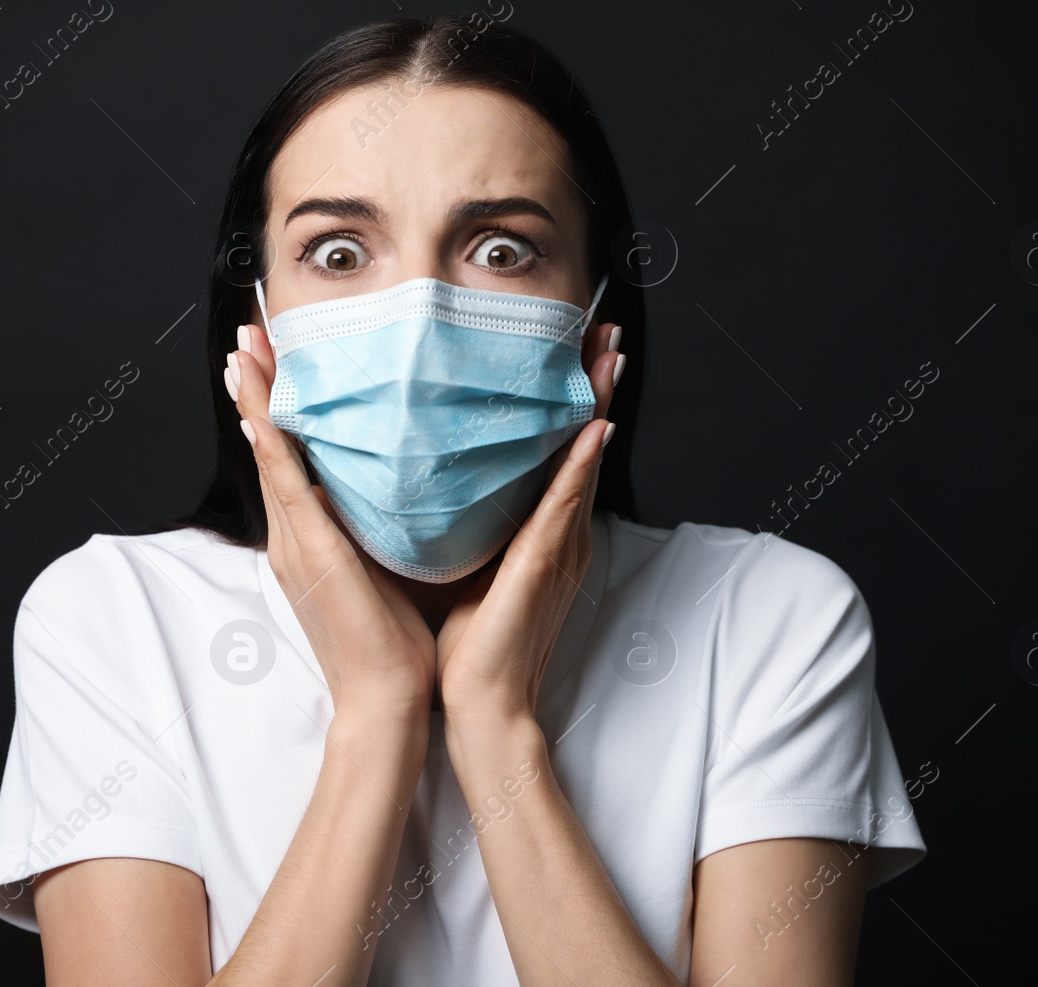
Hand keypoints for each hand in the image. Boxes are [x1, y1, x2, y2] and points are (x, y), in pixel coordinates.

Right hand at [229, 322, 437, 723]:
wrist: (386, 699)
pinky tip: (261, 412)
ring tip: (245, 350)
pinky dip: (271, 445)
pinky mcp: (309, 552)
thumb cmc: (394, 643)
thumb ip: (379, 530)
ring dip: (254, 400)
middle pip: (268, 446)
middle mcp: (293, 536)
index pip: (287, 459)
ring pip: (269, 456)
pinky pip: (285, 486)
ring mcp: (295, 543)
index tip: (268, 361)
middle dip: (255, 388)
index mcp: (310, 540)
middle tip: (247, 334)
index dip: (274, 408)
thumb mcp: (384, 570)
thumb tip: (397, 490)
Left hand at [434, 319, 623, 728]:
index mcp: (538, 531)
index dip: (569, 398)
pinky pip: (565, 506)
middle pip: (580, 442)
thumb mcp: (463, 564)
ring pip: (582, 461)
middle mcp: (557, 532)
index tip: (572, 348)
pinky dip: (579, 466)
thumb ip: (463, 522)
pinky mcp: (545, 566)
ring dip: (596, 405)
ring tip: (606, 355)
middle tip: (602, 330)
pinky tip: (591, 429)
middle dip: (592, 384)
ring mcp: (558, 548)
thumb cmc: (468, 646)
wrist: (480, 707)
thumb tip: (431, 478)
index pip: (556, 449)